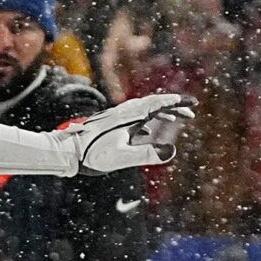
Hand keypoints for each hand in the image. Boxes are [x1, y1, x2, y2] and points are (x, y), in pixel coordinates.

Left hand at [69, 94, 193, 172]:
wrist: (66, 152)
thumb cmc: (91, 155)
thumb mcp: (121, 157)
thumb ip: (146, 154)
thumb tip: (171, 151)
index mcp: (130, 117)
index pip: (159, 104)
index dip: (178, 103)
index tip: (194, 103)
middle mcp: (124, 113)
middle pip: (154, 104)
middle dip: (173, 107)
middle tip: (190, 113)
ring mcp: (116, 118)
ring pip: (144, 110)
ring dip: (161, 113)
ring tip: (174, 120)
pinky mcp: (110, 125)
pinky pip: (134, 119)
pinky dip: (147, 121)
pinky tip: (147, 133)